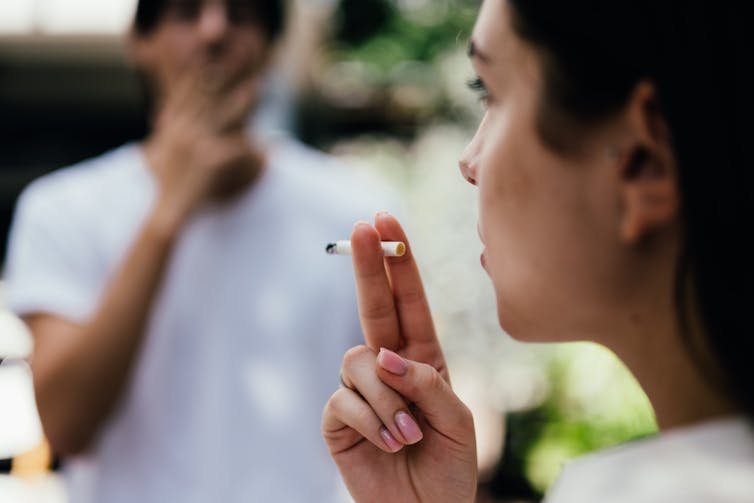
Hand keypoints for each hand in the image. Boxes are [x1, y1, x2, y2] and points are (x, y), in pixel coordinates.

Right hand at [144, 67, 263, 228]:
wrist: (166, 214)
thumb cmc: (162, 192)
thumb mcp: (152, 166)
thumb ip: (149, 154)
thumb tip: (139, 149)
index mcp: (172, 131)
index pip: (184, 97)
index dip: (194, 77)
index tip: (204, 60)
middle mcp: (184, 133)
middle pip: (206, 99)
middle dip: (220, 80)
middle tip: (234, 64)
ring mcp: (197, 145)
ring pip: (224, 116)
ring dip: (242, 101)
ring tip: (258, 88)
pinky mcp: (212, 161)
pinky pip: (237, 146)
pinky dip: (253, 141)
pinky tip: (269, 138)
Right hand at [322, 213, 477, 502]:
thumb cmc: (447, 466)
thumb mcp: (456, 420)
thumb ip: (427, 381)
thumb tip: (385, 355)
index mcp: (422, 358)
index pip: (408, 301)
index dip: (396, 261)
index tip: (385, 220)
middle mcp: (388, 366)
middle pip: (374, 306)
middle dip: (369, 264)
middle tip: (363, 226)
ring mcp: (360, 390)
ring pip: (360, 362)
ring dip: (388, 399)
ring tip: (408, 435)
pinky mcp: (337, 418)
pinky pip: (345, 400)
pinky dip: (372, 422)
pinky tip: (389, 444)